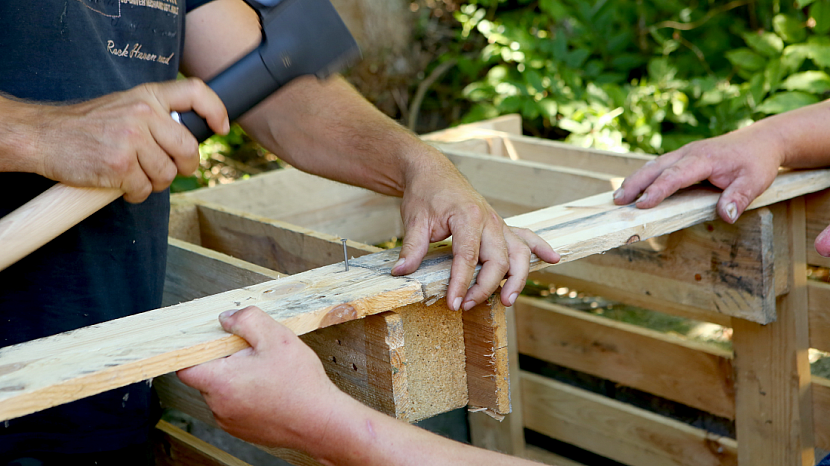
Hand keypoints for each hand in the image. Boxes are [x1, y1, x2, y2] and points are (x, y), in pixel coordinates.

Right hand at [32, 78, 228, 202]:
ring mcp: (132, 139)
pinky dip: (136, 194)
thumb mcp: (125, 106)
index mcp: (148, 96)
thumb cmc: (88, 126)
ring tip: (135, 174)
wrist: (44, 136)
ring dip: (155, 183)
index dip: (216, 111)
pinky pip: (145, 190)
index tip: (221, 129)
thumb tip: (190, 139)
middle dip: (185, 167)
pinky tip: (121, 184)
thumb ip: (157, 116)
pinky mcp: (120, 165)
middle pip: (188, 148)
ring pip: (168, 174)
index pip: (195, 93)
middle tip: (169, 170)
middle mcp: (143, 114)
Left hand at [177, 306, 343, 449]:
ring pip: (221, 391)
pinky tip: (270, 388)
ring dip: (237, 378)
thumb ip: (246, 320)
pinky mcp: (242, 430)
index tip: (215, 340)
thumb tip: (226, 318)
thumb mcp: (276, 337)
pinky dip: (247, 395)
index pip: (185, 365)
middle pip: (206, 375)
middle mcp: (219, 406)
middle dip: (225, 360)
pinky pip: (235, 405)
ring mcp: (229, 421)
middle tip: (254, 353)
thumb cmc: (301, 383)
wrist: (321, 421)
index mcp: (220, 381)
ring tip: (266, 372)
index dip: (197, 348)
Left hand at [391, 153, 559, 310]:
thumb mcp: (414, 220)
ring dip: (517, 279)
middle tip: (466, 306)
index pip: (468, 257)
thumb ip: (412, 248)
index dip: (461, 283)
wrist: (433, 171)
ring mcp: (498, 223)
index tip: (453, 304)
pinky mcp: (500, 226)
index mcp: (468, 217)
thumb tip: (402, 273)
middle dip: (486, 288)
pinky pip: (525, 237)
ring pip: (519, 253)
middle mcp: (489, 220)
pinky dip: (540, 248)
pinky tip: (552, 259)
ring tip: (508, 301)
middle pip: (498, 260)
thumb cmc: (425, 193)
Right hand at [613, 122, 783, 223]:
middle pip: (656, 167)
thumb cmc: (757, 162)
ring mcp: (684, 153)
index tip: (642, 204)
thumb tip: (726, 216)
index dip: (658, 190)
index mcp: (704, 159)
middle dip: (635, 183)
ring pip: (654, 165)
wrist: (761, 140)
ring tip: (618, 197)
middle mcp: (689, 153)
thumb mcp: (755, 181)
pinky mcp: (683, 157)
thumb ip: (739, 198)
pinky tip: (634, 187)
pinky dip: (644, 176)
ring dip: (635, 180)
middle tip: (618, 201)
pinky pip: (659, 166)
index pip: (676, 176)